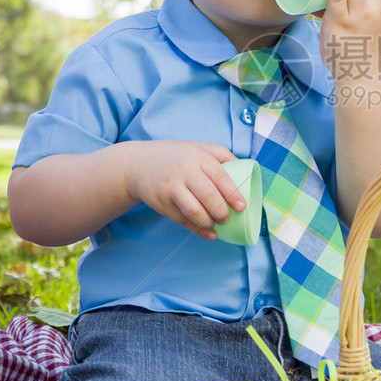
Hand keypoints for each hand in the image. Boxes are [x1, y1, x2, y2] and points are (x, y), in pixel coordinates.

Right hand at [123, 141, 246, 239]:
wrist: (136, 164)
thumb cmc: (174, 156)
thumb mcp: (197, 147)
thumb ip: (221, 155)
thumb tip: (245, 168)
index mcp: (196, 156)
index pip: (219, 176)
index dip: (232, 193)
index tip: (242, 206)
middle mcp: (183, 171)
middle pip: (208, 196)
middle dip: (222, 211)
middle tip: (227, 218)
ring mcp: (170, 188)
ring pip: (194, 211)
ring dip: (209, 222)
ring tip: (216, 224)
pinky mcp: (161, 203)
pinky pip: (182, 220)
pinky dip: (197, 230)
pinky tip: (208, 233)